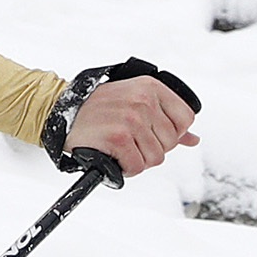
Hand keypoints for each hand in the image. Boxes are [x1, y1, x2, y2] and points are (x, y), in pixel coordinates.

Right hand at [67, 74, 201, 177]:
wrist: (62, 112)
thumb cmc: (99, 108)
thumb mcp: (135, 101)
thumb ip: (167, 119)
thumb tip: (193, 139)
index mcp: (151, 87)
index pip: (186, 119)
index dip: (171, 132)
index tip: (152, 132)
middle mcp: (143, 101)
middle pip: (170, 142)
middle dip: (151, 148)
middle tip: (130, 140)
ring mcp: (131, 119)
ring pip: (156, 158)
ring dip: (138, 159)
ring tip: (121, 147)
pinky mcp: (118, 138)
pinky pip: (137, 166)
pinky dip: (126, 168)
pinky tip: (114, 156)